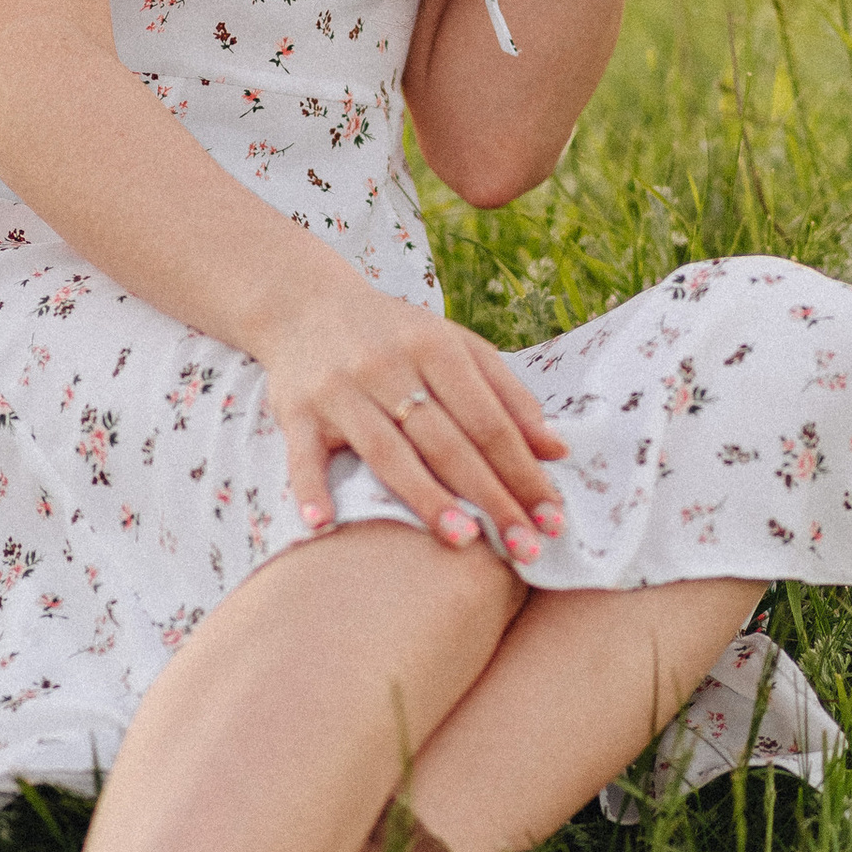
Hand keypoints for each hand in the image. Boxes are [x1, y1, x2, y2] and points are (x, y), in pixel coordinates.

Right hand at [260, 281, 569, 559]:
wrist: (305, 304)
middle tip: (525, 546)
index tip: (551, 516)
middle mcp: (388, 365)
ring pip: (386, 451)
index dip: (523, 470)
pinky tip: (324, 524)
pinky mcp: (295, 411)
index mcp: (435, 347)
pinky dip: (311, 490)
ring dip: (424, 497)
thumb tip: (556, 450)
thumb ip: (506, 396)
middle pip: (446, 441)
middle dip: (490, 496)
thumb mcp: (455, 347)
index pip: (488, 420)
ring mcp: (340, 390)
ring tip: (462, 540)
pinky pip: (303, 456)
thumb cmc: (396, 336)